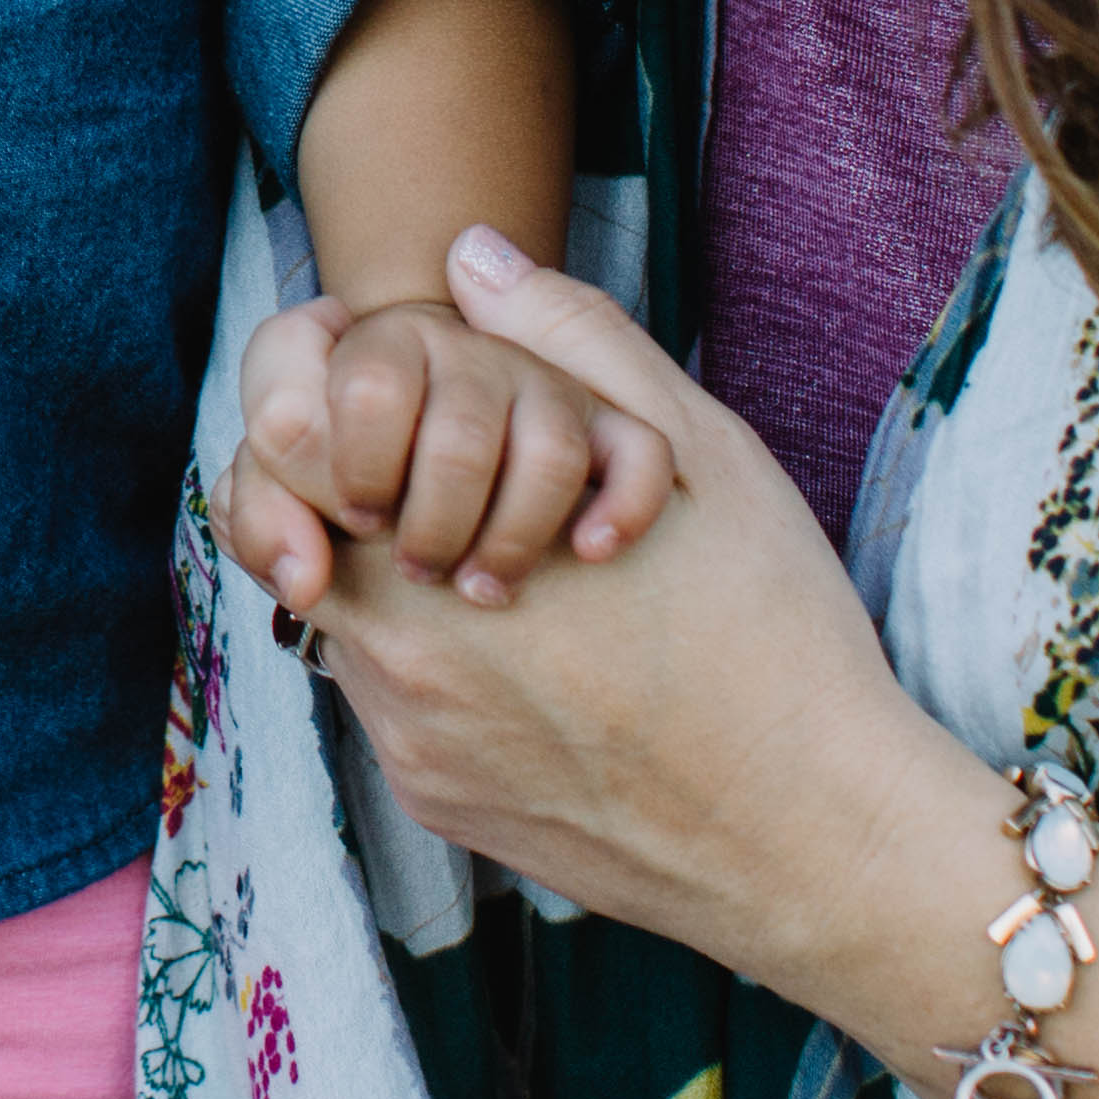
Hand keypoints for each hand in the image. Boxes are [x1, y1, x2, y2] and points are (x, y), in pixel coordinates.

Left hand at [221, 228, 955, 969]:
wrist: (819, 838)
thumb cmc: (770, 632)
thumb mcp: (691, 449)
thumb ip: (566, 340)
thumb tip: (469, 260)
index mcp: (427, 554)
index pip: (279, 456)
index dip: (315, 407)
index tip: (374, 398)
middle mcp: (393, 663)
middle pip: (308, 536)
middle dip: (362, 491)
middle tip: (453, 479)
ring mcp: (410, 748)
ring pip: (354, 626)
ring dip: (407, 582)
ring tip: (522, 570)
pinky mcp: (442, 808)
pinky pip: (402, 710)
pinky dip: (447, 671)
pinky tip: (550, 664)